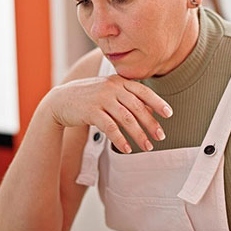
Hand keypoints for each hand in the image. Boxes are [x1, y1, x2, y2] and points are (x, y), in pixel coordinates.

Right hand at [46, 75, 172, 153]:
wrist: (61, 100)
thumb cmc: (90, 97)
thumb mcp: (110, 92)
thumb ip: (129, 98)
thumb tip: (152, 111)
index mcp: (119, 81)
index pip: (143, 91)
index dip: (158, 102)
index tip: (169, 114)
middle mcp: (112, 87)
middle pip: (138, 107)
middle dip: (151, 123)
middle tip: (161, 137)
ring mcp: (102, 98)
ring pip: (126, 118)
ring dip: (139, 135)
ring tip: (147, 147)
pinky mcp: (91, 111)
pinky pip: (110, 127)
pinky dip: (120, 139)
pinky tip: (127, 149)